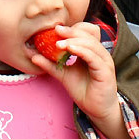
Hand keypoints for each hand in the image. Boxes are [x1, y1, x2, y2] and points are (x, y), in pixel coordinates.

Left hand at [31, 22, 130, 138]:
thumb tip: (33, 56)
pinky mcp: (105, 71)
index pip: (83, 33)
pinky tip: (70, 49)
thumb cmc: (83, 90)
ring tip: (59, 43)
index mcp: (91, 51)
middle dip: (71, 31)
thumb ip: (50, 65)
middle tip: (56, 30)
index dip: (70, 29)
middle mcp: (99, 53)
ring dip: (74, 40)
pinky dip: (82, 51)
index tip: (54, 28)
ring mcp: (104, 61)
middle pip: (87, 35)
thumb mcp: (63, 74)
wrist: (95, 110)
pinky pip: (94, 57)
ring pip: (91, 44)